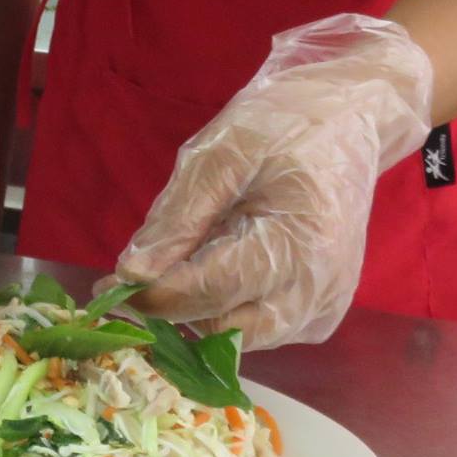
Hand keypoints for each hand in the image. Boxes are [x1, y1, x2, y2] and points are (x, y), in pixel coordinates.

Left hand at [112, 14, 433, 347]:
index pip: (212, 290)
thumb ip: (178, 217)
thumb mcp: (221, 153)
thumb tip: (132, 272)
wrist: (348, 120)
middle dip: (174, 310)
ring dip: (200, 312)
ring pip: (243, 337)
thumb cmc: (284, 124)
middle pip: (227, 329)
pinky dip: (229, 308)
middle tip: (133, 281)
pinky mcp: (324, 310)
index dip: (155, 294)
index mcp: (299, 242)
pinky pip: (263, 328)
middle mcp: (320, 287)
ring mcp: (327, 304)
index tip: (108, 287)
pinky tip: (218, 267)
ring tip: (177, 264)